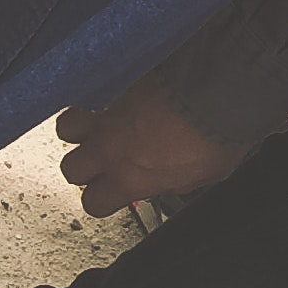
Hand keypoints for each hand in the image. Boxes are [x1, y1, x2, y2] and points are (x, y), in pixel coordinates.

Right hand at [56, 74, 250, 217]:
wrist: (220, 86)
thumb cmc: (216, 130)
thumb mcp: (205, 173)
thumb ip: (177, 181)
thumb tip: (174, 179)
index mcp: (130, 178)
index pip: (94, 202)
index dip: (102, 200)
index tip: (112, 194)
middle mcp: (110, 148)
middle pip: (71, 168)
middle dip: (85, 166)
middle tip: (105, 161)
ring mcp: (109, 114)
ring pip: (67, 127)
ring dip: (81, 129)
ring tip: (99, 126)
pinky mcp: (118, 84)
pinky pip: (95, 93)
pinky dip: (101, 97)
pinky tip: (119, 96)